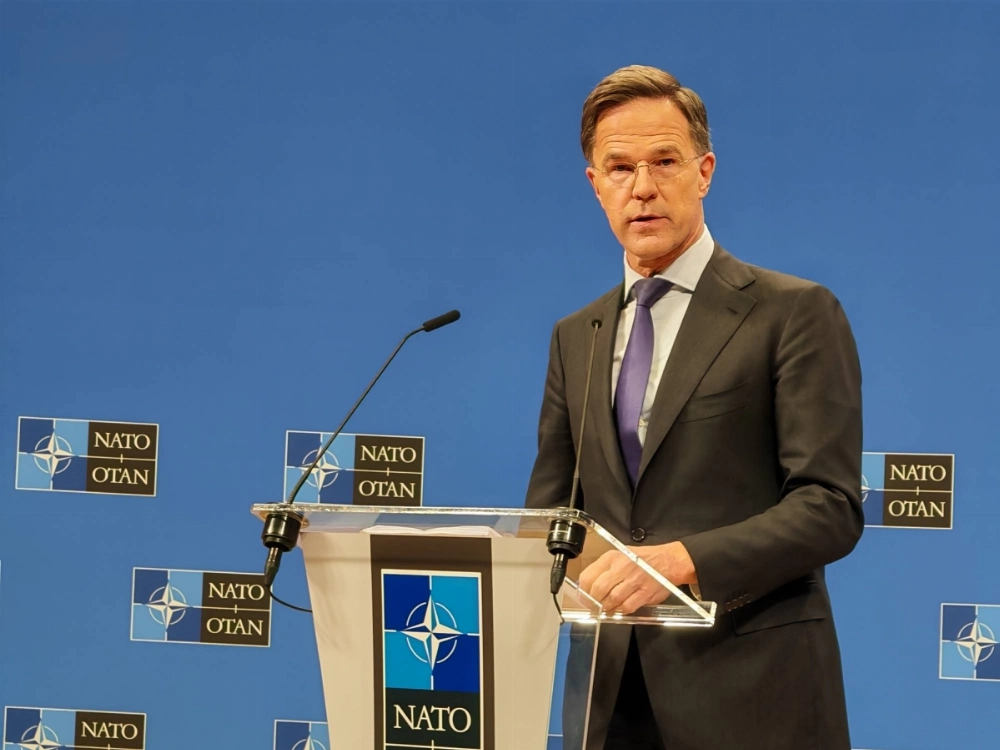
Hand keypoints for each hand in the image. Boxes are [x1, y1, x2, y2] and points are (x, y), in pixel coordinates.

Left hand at [578, 542, 696, 614]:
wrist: (668, 561)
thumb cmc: (642, 559)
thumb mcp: (620, 555)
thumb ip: (605, 569)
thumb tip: (589, 586)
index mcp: (612, 557)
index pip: (588, 575)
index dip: (583, 590)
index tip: (584, 596)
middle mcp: (622, 567)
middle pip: (598, 589)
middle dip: (593, 602)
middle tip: (594, 606)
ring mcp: (634, 580)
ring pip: (612, 600)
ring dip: (607, 607)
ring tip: (607, 608)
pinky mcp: (645, 593)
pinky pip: (627, 606)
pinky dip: (621, 610)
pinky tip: (620, 609)